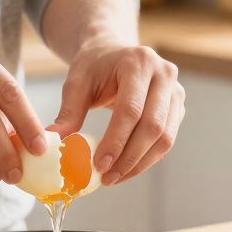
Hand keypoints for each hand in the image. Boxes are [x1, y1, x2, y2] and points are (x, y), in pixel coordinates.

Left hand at [47, 43, 183, 184]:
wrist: (113, 53)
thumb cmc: (94, 67)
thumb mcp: (76, 83)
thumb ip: (69, 112)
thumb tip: (54, 142)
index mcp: (138, 62)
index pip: (130, 109)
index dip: (116, 141)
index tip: (99, 165)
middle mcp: (164, 74)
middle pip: (153, 126)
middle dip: (129, 157)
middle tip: (107, 178)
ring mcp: (176, 91)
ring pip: (165, 137)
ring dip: (140, 163)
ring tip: (115, 178)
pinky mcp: (178, 107)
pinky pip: (167, 139)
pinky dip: (147, 159)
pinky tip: (126, 169)